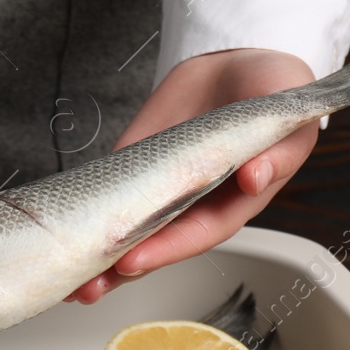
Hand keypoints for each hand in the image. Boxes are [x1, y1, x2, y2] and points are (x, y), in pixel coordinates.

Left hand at [68, 48, 316, 303]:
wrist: (238, 64)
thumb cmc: (273, 90)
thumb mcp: (286, 111)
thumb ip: (277, 148)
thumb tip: (254, 178)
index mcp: (237, 197)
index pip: (200, 233)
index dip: (167, 249)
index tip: (134, 261)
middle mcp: (198, 203)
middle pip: (159, 245)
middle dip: (122, 268)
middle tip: (89, 285)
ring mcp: (163, 190)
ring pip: (131, 233)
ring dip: (100, 259)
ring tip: (68, 284)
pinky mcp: (135, 170)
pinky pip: (110, 199)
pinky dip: (87, 220)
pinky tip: (63, 238)